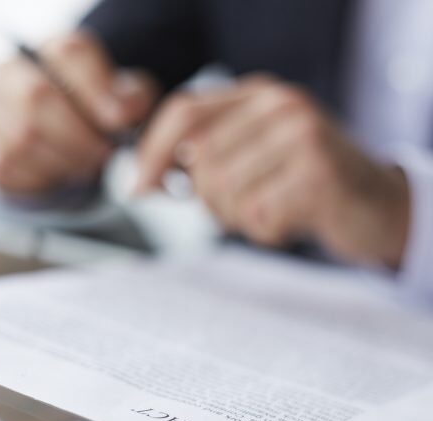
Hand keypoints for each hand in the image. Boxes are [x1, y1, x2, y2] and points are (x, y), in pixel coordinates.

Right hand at [0, 32, 158, 194]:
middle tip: (103, 156)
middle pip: (37, 97)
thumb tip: (123, 115)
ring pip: (22, 137)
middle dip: (79, 137)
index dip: (97, 89)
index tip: (118, 122)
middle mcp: (14, 72)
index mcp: (56, 53)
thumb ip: (131, 101)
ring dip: (62, 161)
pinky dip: (41, 177)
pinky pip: (8, 167)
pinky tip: (59, 173)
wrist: (51, 133)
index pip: (71, 55)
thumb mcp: (122, 101)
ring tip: (84, 166)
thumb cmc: (91, 115)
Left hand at [138, 76, 409, 267]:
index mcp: (257, 96)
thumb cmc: (305, 186)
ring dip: (240, 219)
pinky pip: (258, 216)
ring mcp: (301, 134)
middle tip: (241, 210)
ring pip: (225, 192)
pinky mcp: (318, 173)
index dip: (152, 153)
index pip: (184, 112)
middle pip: (201, 162)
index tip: (138, 189)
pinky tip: (292, 222)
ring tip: (272, 212)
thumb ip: (204, 163)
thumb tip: (144, 181)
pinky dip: (267, 232)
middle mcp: (278, 105)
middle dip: (210, 202)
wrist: (375, 204)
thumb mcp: (253, 162)